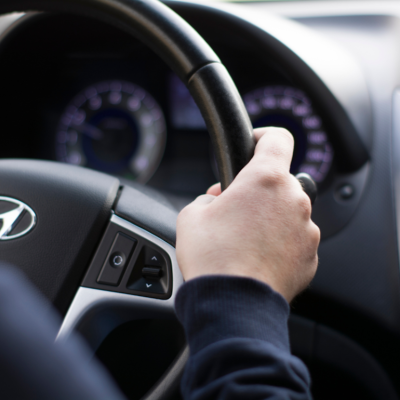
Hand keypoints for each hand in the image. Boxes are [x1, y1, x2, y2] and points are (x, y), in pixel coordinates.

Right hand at [176, 127, 319, 301]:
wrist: (233, 304)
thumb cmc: (213, 257)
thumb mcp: (192, 214)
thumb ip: (209, 197)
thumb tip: (218, 199)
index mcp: (265, 179)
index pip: (277, 138)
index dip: (263, 136)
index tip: (254, 144)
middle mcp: (294, 200)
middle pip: (279, 181)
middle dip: (258, 189)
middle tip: (236, 208)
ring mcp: (307, 229)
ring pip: (289, 211)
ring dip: (271, 216)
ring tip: (246, 239)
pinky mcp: (311, 255)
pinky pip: (295, 238)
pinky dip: (281, 241)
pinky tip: (259, 256)